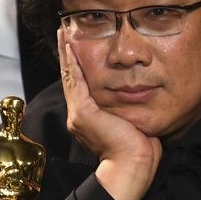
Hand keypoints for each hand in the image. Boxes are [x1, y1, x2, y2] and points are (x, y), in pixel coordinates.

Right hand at [59, 28, 160, 199]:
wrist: (132, 166)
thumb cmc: (138, 150)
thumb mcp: (131, 122)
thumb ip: (127, 108)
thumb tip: (137, 95)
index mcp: (88, 118)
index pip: (79, 85)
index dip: (75, 66)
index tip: (74, 47)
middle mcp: (78, 115)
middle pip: (70, 78)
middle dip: (66, 54)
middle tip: (63, 33)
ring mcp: (79, 114)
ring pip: (69, 76)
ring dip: (66, 53)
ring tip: (63, 34)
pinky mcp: (84, 113)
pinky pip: (76, 82)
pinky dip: (72, 63)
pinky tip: (71, 47)